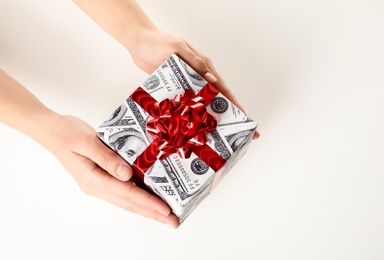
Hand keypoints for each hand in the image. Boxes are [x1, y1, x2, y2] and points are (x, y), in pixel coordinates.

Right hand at [40, 113, 179, 227]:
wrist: (52, 130)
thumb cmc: (67, 133)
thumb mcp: (86, 141)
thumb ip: (107, 158)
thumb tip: (126, 174)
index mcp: (92, 179)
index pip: (127, 194)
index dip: (148, 202)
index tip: (166, 210)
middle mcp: (97, 186)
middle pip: (129, 203)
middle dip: (152, 213)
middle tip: (173, 221)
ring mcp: (99, 184)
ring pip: (127, 200)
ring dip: (147, 208)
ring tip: (165, 215)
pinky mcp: (102, 178)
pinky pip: (124, 191)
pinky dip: (138, 197)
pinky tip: (150, 198)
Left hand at [128, 28, 259, 138]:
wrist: (138, 43)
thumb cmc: (158, 42)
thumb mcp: (178, 49)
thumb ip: (195, 63)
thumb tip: (212, 79)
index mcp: (204, 66)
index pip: (222, 87)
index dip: (234, 103)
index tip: (244, 117)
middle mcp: (198, 77)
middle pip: (214, 98)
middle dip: (224, 115)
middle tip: (231, 134)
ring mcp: (186, 84)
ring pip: (200, 104)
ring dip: (205, 118)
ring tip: (212, 136)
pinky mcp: (174, 89)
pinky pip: (184, 104)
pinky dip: (188, 115)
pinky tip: (188, 128)